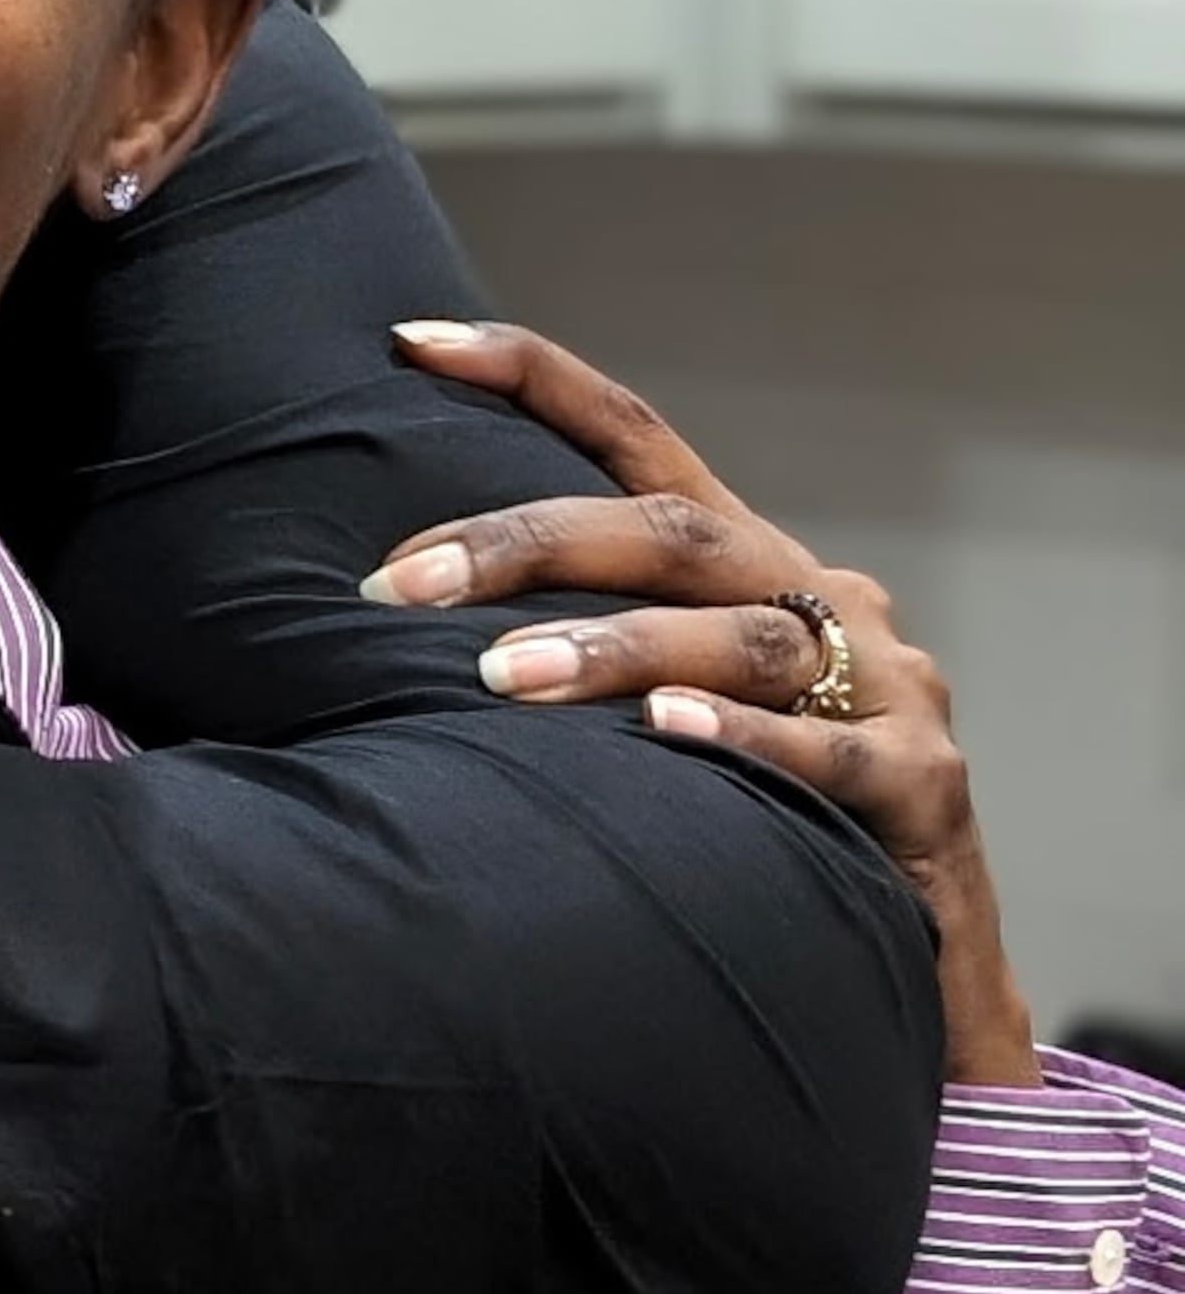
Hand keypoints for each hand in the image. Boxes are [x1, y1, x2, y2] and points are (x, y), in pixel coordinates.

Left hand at [370, 318, 1033, 1088]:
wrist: (921, 954)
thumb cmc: (754, 821)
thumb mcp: (659, 710)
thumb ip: (564, 653)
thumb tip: (371, 628)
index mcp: (744, 563)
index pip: (634, 434)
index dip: (528, 373)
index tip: (407, 339)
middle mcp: (815, 595)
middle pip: (669, 530)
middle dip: (525, 543)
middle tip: (398, 583)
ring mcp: (885, 684)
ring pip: (740, 638)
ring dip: (615, 651)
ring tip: (502, 677)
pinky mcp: (923, 783)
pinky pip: (828, 753)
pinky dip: (744, 740)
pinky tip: (665, 737)